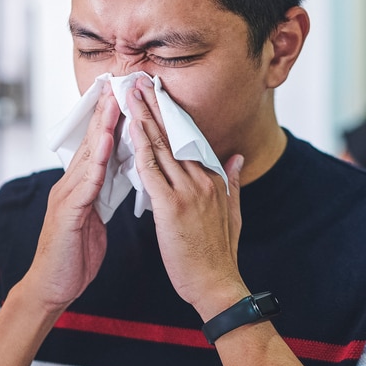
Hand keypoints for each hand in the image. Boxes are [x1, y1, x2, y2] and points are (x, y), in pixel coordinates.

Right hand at [26, 85, 120, 312]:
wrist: (51, 288)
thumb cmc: (74, 256)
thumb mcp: (95, 220)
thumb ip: (103, 197)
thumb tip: (121, 179)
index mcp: (80, 187)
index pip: (98, 147)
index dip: (112, 121)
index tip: (128, 96)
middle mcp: (70, 185)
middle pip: (90, 141)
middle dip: (106, 112)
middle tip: (120, 82)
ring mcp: (65, 197)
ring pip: (86, 155)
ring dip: (101, 127)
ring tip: (115, 101)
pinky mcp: (66, 213)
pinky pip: (84, 183)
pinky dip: (94, 162)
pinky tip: (105, 144)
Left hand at [126, 76, 248, 319]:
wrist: (217, 285)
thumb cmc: (219, 256)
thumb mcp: (234, 214)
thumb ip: (232, 183)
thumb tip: (236, 158)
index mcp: (214, 180)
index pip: (191, 139)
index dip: (174, 115)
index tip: (160, 94)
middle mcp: (203, 180)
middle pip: (175, 134)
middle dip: (156, 105)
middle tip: (140, 80)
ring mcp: (188, 191)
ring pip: (162, 146)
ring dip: (144, 117)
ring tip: (130, 93)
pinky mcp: (171, 206)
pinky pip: (151, 169)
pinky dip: (140, 146)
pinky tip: (129, 128)